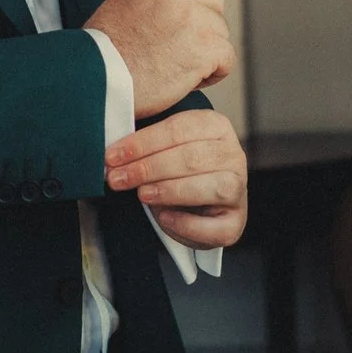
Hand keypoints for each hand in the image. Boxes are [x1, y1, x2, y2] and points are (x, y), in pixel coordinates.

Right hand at [83, 0, 234, 117]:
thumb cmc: (103, 52)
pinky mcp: (206, 47)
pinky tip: (188, 80)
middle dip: (203, 26)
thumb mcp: (123, 3)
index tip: (184, 19)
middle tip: (176, 49)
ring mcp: (194, 17)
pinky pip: (227, 59)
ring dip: (205, 52)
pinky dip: (213, 74)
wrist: (97, 79)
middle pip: (214, 2)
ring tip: (174, 67)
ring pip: (221, 33)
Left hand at [104, 109, 246, 249]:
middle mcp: (233, 154)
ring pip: (210, 187)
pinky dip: (187, 223)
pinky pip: (215, 226)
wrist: (197, 203)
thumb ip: (145, 145)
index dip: (143, 143)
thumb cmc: (176, 170)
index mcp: (215, 126)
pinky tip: (164, 217)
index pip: (178, 129)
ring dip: (169, 191)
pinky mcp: (235, 222)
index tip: (113, 156)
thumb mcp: (163, 148)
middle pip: (191, 157)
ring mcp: (239, 188)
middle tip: (118, 178)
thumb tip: (113, 155)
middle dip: (148, 168)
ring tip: (141, 194)